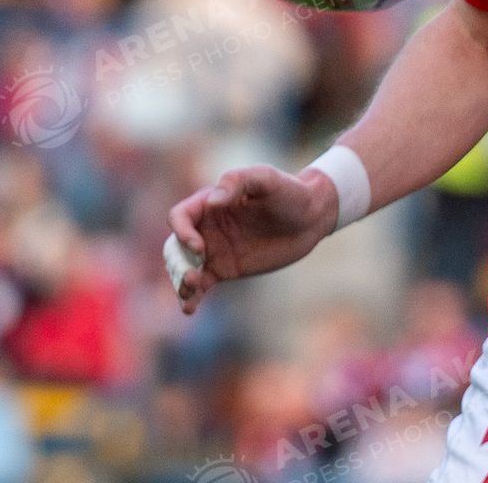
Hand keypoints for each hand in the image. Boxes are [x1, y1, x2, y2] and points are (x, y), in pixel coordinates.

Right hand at [166, 165, 337, 313]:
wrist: (311, 217)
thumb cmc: (289, 191)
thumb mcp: (266, 178)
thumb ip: (238, 181)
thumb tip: (212, 200)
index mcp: (210, 202)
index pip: (180, 216)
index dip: (181, 232)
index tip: (200, 248)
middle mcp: (207, 226)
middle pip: (175, 246)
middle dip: (177, 262)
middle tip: (192, 277)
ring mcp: (214, 249)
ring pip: (184, 268)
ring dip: (180, 281)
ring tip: (190, 293)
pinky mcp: (225, 269)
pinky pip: (201, 284)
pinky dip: (191, 296)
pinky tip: (189, 309)